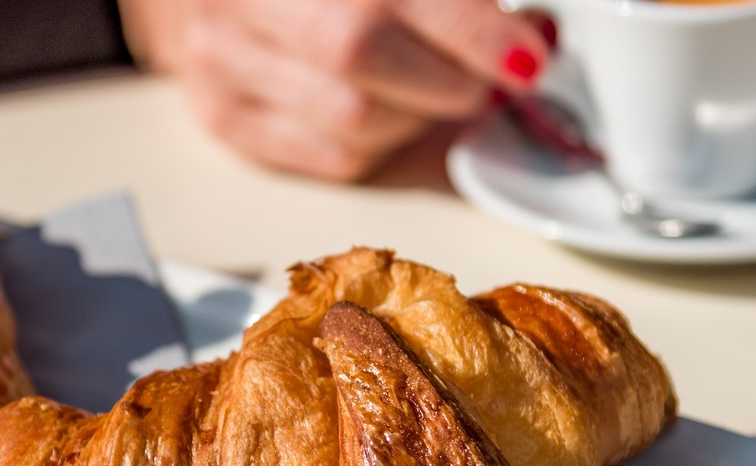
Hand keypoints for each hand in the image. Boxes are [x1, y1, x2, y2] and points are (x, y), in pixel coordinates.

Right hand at [128, 0, 551, 180]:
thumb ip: (454, 0)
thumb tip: (533, 45)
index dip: (468, 30)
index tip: (525, 57)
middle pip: (358, 52)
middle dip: (449, 78)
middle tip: (488, 80)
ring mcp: (222, 60)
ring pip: (354, 120)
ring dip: (422, 117)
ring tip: (438, 91)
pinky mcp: (226, 118)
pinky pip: (335, 159)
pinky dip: (388, 145)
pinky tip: (395, 113)